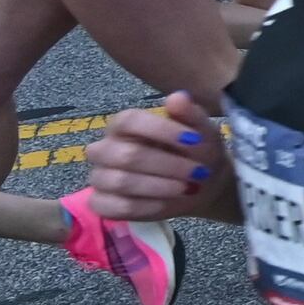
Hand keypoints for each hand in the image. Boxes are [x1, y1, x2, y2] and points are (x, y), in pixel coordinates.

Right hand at [85, 94, 238, 223]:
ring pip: (120, 182)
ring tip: (187, 187)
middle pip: (126, 155)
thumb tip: (178, 97)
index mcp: (123, 124)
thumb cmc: (197, 151)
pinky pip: (114, 207)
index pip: (129, 121)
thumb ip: (190, 114)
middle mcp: (105, 148)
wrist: (202, 184)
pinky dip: (146, 207)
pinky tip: (168, 203)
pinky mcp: (102, 203)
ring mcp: (101, 176)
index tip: (194, 140)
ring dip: (160, 186)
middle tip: (198, 172)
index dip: (161, 130)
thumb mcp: (201, 130)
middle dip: (167, 165)